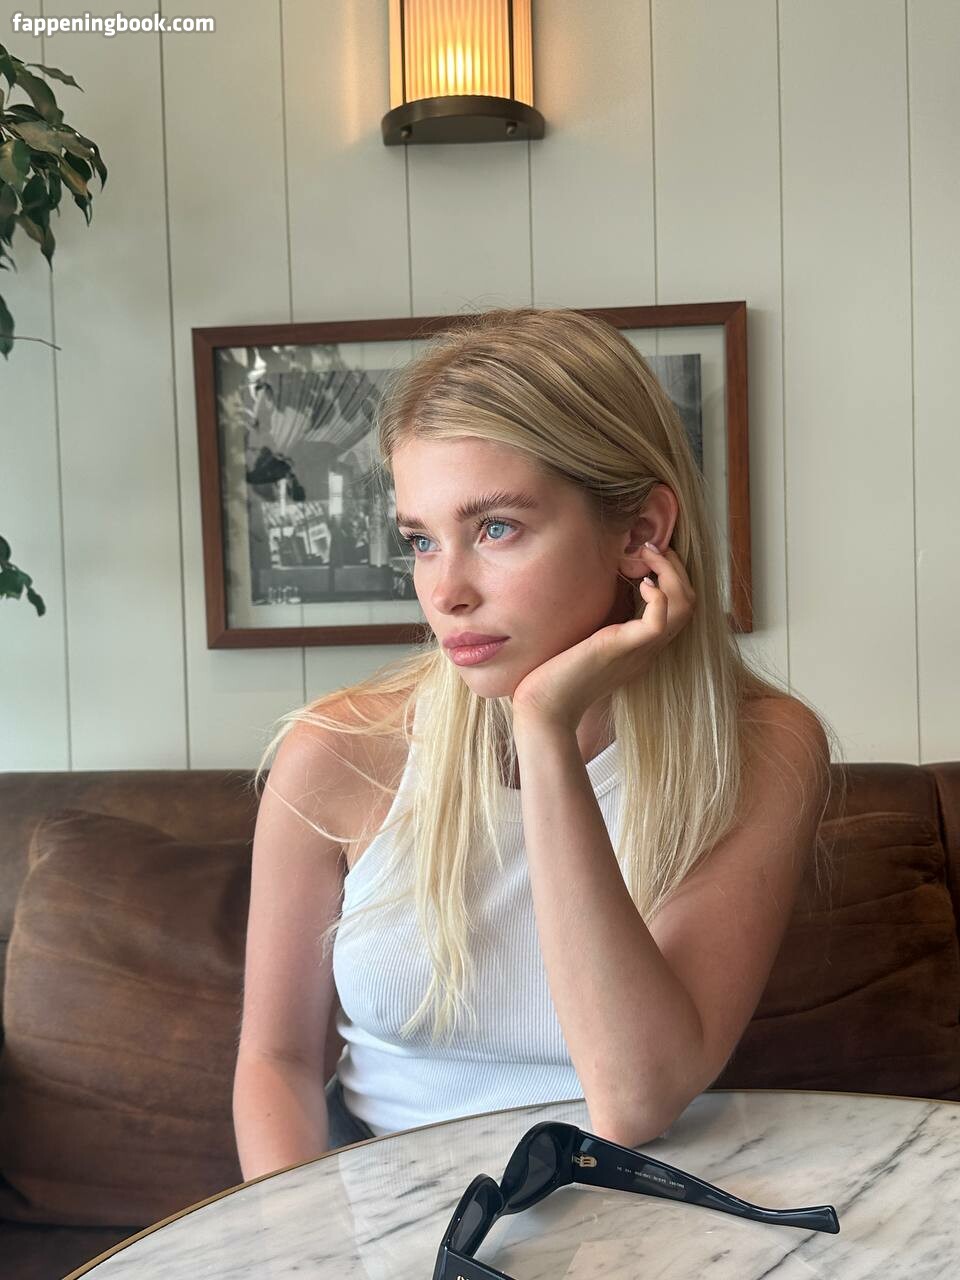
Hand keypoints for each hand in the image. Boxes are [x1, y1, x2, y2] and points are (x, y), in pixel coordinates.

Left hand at [511, 542, 696, 732]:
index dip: (672, 577)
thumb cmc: (557, 676)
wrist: (544, 709)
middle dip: (676, 568)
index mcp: (641, 647)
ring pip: (683, 608)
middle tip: (652, 547)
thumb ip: (600, 621)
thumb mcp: (586, 640)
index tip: (648, 555)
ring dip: (671, 573)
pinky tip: (642, 582)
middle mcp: (647, 649)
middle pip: (688, 604)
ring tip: (647, 554)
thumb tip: (597, 589)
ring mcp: (638, 650)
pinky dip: (658, 596)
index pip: (678, 610)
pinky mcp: (621, 649)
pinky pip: (658, 623)